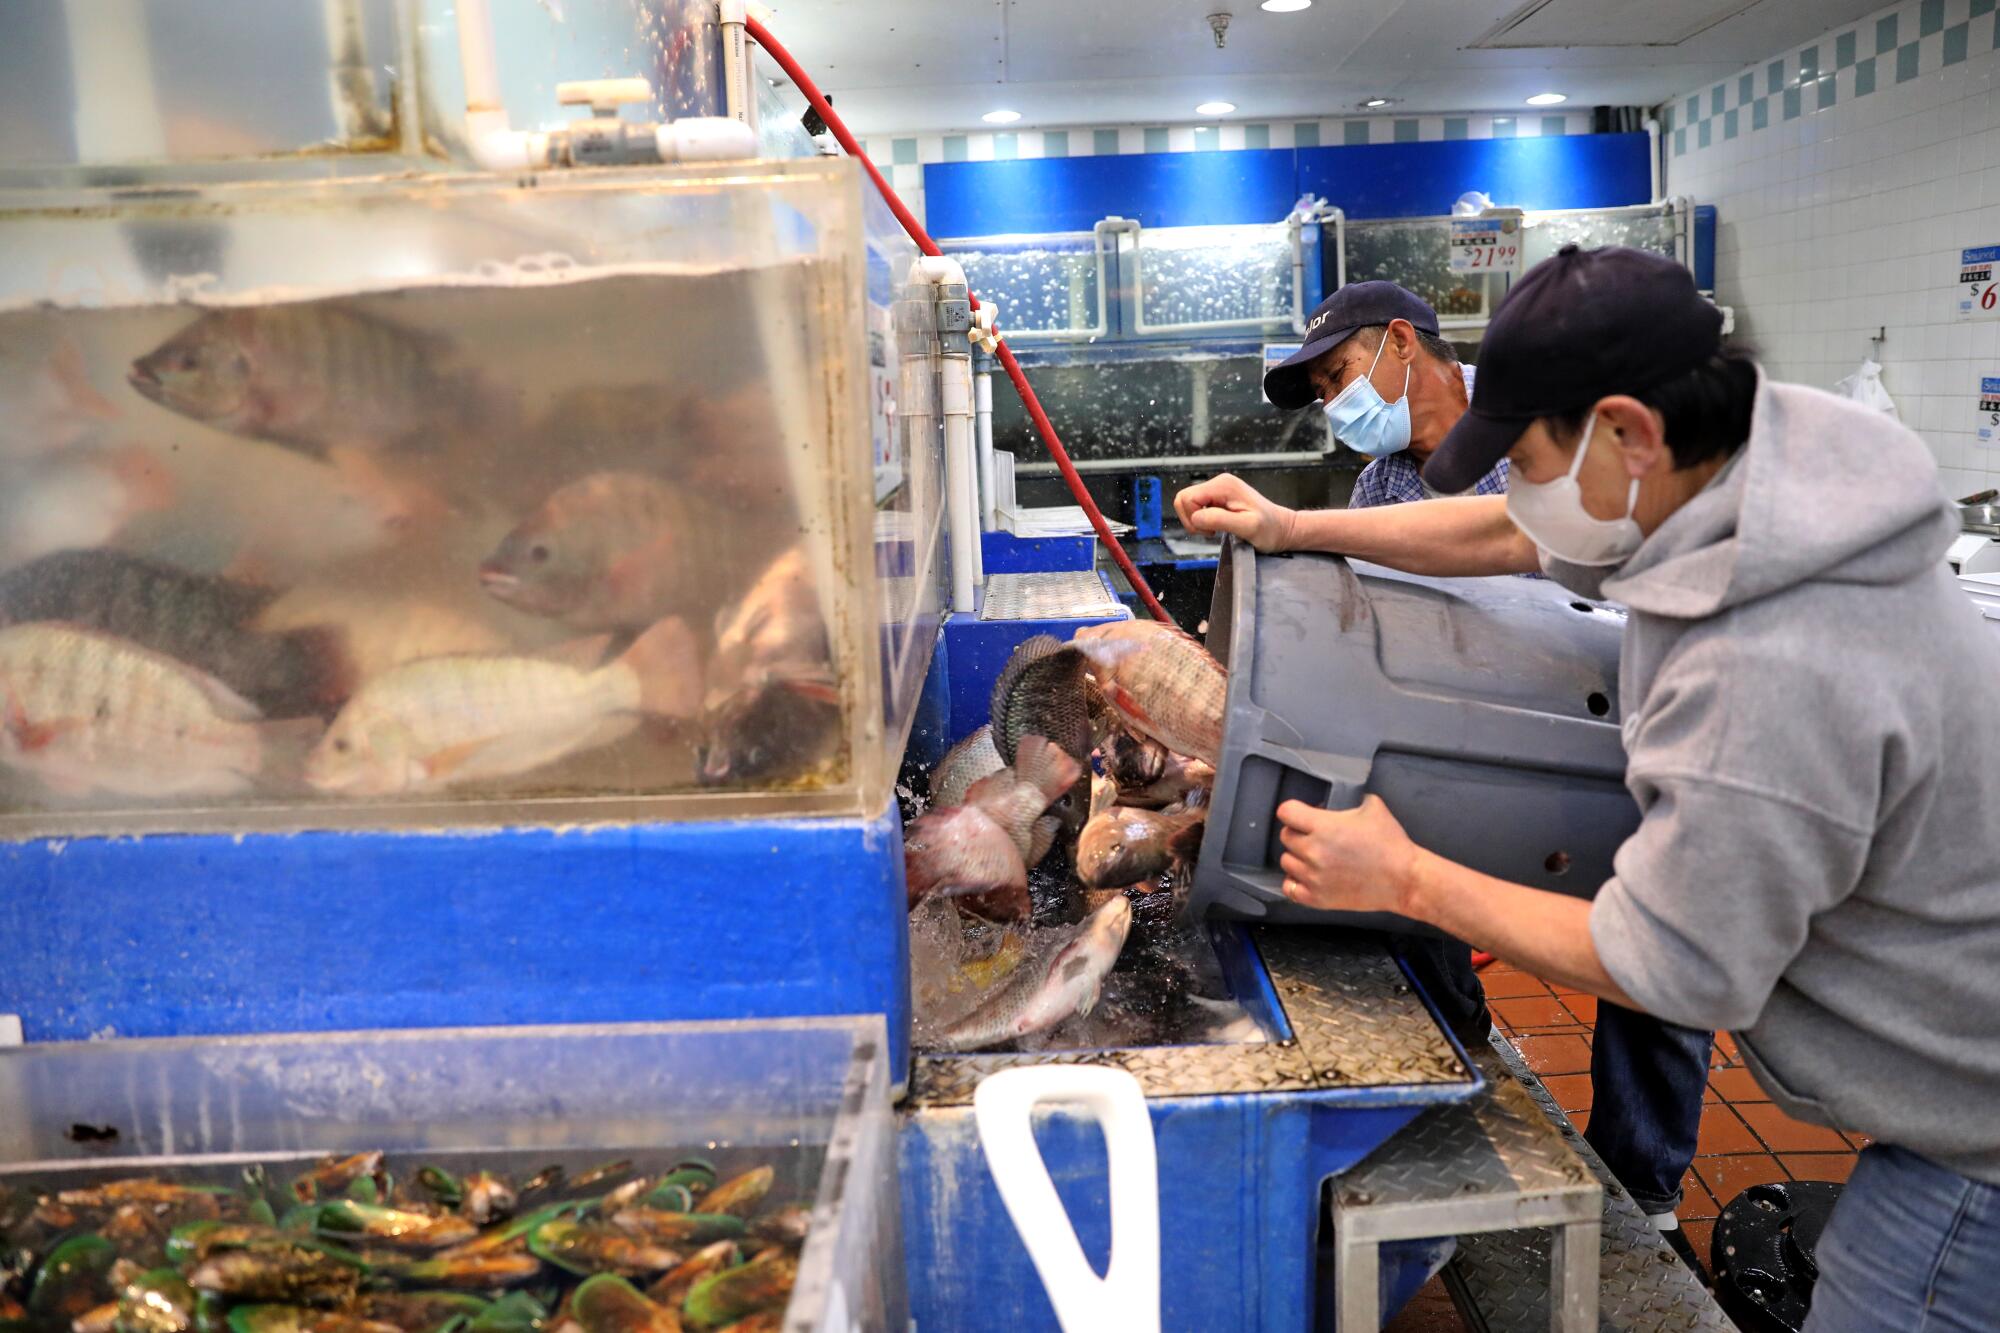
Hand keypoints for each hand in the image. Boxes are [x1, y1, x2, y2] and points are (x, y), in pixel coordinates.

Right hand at [1173, 473, 1296, 552]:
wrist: (1282, 529)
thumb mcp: (1247, 527)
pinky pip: (1197, 507)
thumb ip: (1220, 520)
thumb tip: (1196, 517)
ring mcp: (1218, 489)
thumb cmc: (1270, 530)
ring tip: (1216, 529)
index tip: (1210, 531)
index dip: (1192, 518)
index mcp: (1223, 485)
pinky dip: (1202, 520)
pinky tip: (1218, 526)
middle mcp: (1219, 482)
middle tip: (1211, 531)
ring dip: (1196, 521)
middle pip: (1184, 498)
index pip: (1187, 498)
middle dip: (1191, 520)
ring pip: (1188, 504)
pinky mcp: (1218, 497)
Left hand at [1276, 796, 1421, 915]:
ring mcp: (1313, 876)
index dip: (1293, 811)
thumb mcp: (1373, 807)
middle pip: (1285, 837)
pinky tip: (1307, 876)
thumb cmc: (1391, 844)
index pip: (1286, 812)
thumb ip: (1350, 800)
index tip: (1300, 814)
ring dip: (1297, 857)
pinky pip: (1290, 888)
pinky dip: (1295, 881)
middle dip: (1298, 833)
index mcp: (1323, 826)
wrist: (1404, 879)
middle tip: (1314, 836)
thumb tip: (1342, 798)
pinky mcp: (1318, 898)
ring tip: (1314, 857)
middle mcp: (1313, 851)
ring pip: (1286, 862)